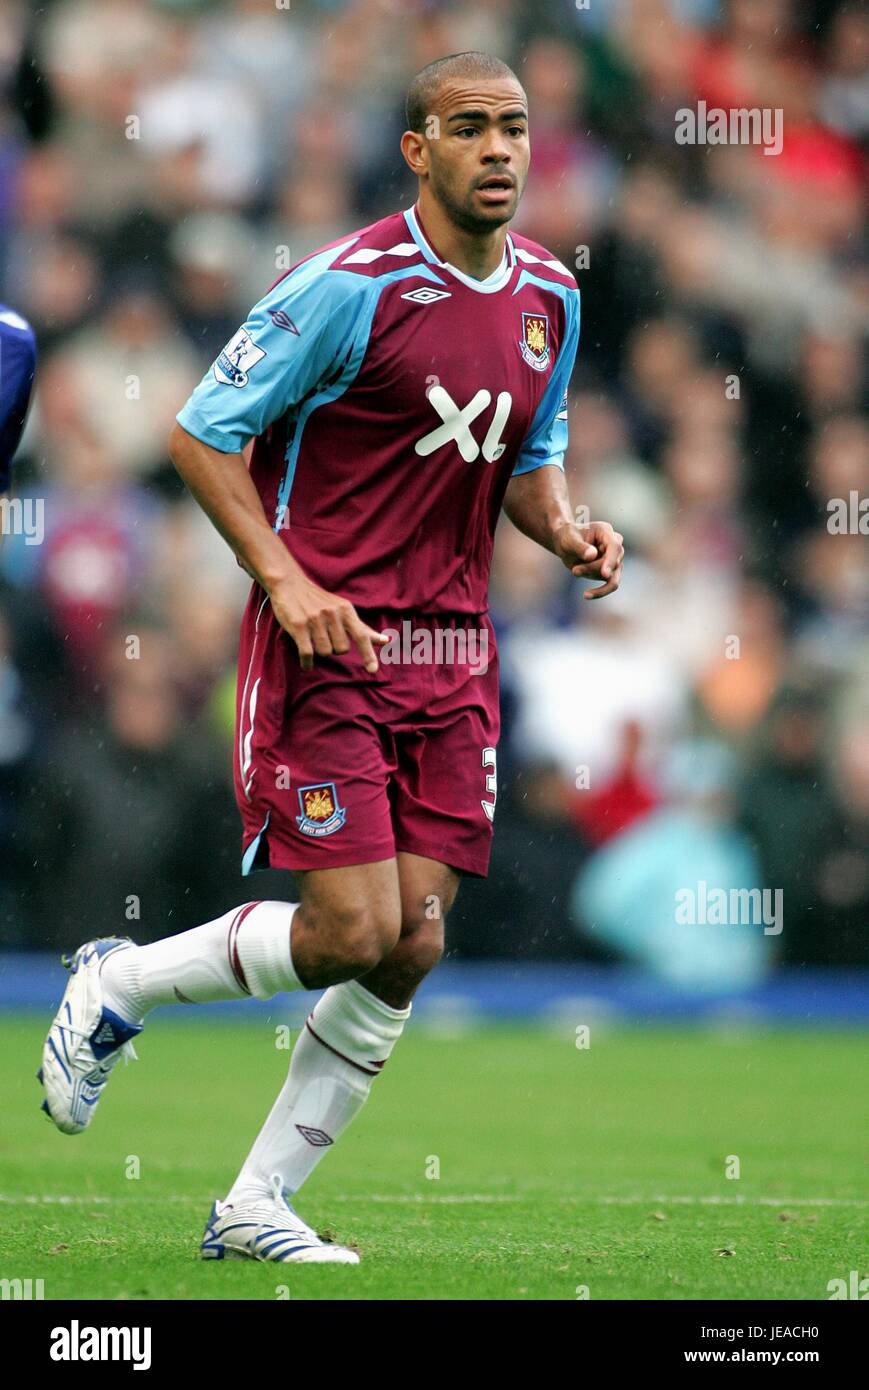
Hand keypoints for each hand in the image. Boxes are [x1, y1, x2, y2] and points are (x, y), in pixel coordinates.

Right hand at [268, 575, 388, 672]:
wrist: (289, 584)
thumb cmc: (319, 600)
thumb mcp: (343, 609)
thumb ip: (363, 628)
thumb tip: (386, 641)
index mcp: (345, 610)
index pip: (361, 635)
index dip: (368, 654)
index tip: (373, 671)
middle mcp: (332, 614)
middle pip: (341, 649)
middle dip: (334, 648)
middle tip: (324, 636)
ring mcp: (315, 620)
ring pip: (325, 652)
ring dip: (319, 652)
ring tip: (312, 639)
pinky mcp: (299, 626)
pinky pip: (307, 653)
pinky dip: (307, 663)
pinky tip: (307, 664)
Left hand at [553, 520, 623, 599]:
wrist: (565, 545)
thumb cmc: (566, 538)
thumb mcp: (569, 540)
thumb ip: (579, 547)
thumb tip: (592, 555)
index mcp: (606, 532)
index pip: (615, 547)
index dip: (611, 560)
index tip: (604, 573)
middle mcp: (614, 546)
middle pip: (614, 563)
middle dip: (593, 568)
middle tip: (574, 570)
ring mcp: (614, 560)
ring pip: (613, 576)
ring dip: (592, 576)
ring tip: (574, 571)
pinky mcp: (610, 572)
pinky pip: (609, 585)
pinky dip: (599, 592)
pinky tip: (586, 595)